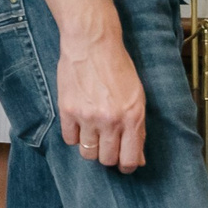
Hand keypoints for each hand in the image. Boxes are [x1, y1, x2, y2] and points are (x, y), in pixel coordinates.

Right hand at [57, 8, 145, 170]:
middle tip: (107, 143)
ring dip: (90, 146)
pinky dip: (74, 135)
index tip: (123, 162)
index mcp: (132, 117)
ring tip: (92, 131)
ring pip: (87, 153)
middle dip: (108, 156)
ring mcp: (88, 117)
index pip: (130, 159)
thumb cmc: (117, 67)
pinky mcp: (68, 111)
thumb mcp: (137, 97)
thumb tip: (139, 158)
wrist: (92, 43)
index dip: (127, 165)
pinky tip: (79, 122)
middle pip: (106, 160)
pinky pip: (69, 139)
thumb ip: (138, 128)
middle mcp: (111, 120)